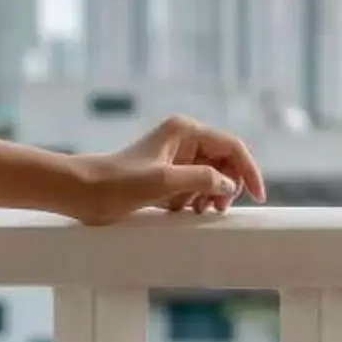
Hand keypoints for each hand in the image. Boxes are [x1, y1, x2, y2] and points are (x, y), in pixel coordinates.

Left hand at [70, 117, 267, 222]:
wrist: (83, 191)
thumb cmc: (118, 183)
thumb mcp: (164, 182)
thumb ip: (203, 180)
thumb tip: (229, 185)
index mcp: (186, 130)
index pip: (232, 147)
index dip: (249, 171)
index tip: (258, 197)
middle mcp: (184, 139)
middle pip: (225, 162)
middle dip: (227, 186)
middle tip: (217, 209)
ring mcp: (176, 156)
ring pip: (212, 176)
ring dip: (211, 196)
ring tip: (198, 211)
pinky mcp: (167, 174)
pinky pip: (195, 186)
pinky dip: (196, 200)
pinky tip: (184, 211)